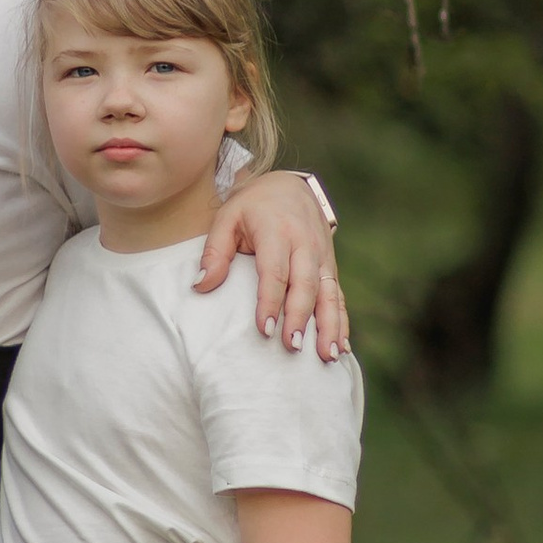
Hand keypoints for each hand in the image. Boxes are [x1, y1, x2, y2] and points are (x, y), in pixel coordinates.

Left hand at [198, 168, 347, 357]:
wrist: (290, 187)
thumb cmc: (252, 206)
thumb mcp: (226, 218)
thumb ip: (214, 252)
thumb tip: (200, 286)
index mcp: (277, 231)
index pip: (274, 271)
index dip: (270, 301)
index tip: (263, 329)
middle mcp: (305, 244)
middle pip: (305, 284)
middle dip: (300, 317)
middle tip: (291, 346)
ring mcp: (322, 256)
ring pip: (328, 293)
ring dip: (330, 325)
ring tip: (327, 355)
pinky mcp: (331, 266)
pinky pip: (338, 295)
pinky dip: (341, 321)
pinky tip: (341, 346)